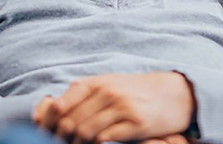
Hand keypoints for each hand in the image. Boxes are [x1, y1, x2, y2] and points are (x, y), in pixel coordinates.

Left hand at [33, 72, 195, 143]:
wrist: (174, 93)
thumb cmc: (135, 92)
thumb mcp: (106, 86)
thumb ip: (80, 96)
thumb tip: (48, 110)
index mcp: (94, 83)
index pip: (59, 106)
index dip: (49, 125)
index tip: (50, 136)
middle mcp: (106, 92)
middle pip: (70, 123)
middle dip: (64, 139)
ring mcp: (121, 106)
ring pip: (85, 132)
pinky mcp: (137, 122)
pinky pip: (106, 139)